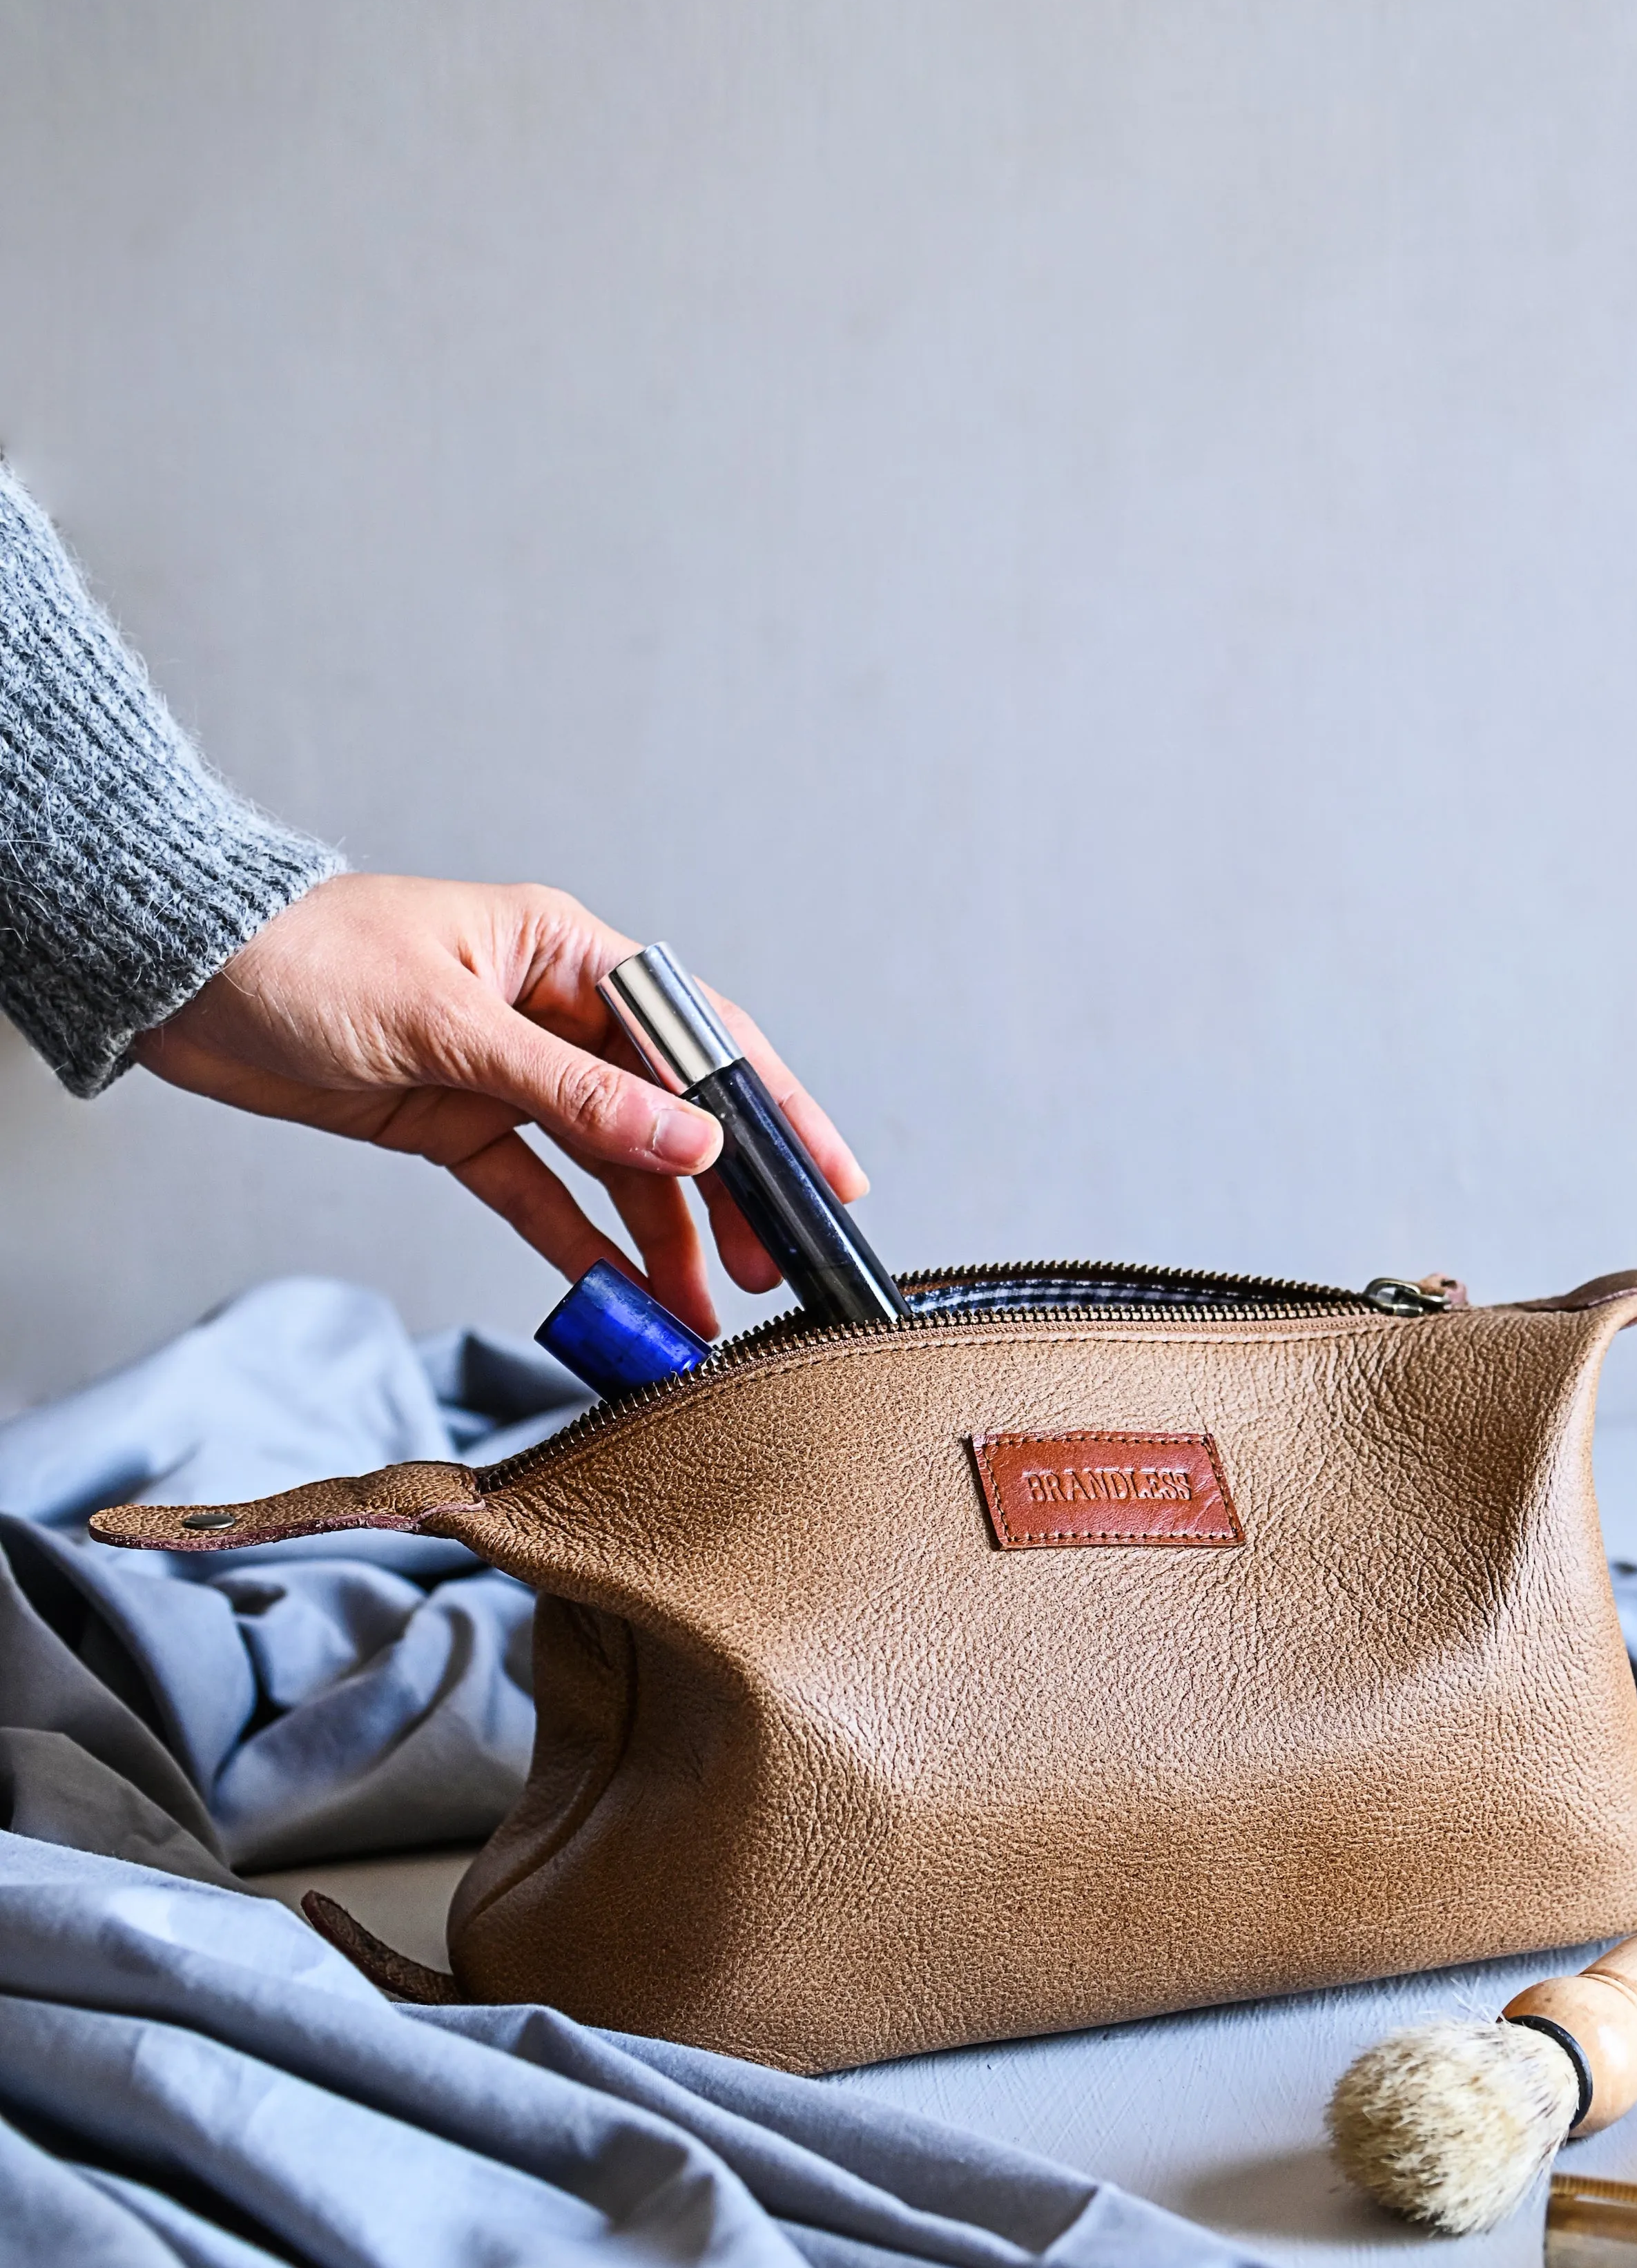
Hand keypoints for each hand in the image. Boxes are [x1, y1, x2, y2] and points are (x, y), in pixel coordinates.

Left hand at [134, 875, 867, 1336]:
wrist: (180, 976)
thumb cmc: (303, 960)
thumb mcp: (448, 1027)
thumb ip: (573, 1093)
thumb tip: (689, 1145)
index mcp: (566, 952)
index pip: (700, 1038)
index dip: (771, 1111)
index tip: (825, 1178)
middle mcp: (550, 1012)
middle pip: (666, 1115)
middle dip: (724, 1197)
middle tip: (773, 1272)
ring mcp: (506, 1074)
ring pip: (609, 1167)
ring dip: (655, 1239)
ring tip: (701, 1315)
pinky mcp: (457, 1124)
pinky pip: (538, 1194)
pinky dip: (576, 1247)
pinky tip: (620, 1298)